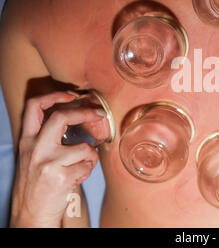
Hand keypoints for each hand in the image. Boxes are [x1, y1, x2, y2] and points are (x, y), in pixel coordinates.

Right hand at [10, 92, 103, 227]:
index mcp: (27, 141)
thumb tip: (78, 116)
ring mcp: (47, 162)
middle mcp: (35, 149)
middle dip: (85, 112)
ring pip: (84, 147)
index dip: (54, 96)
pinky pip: (88, 166)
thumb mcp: (35, 156)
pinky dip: (89, 171)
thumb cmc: (39, 183)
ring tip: (83, 166)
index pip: (34, 107)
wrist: (31, 214)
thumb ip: (49, 138)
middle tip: (99, 113)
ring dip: (91, 156)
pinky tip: (78, 177)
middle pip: (61, 117)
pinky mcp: (60, 177)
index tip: (71, 95)